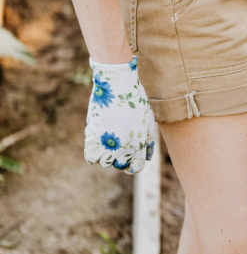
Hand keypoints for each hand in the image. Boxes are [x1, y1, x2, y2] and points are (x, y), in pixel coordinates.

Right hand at [83, 56, 158, 174]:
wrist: (117, 85)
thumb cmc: (135, 100)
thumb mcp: (148, 120)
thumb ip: (148, 140)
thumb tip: (148, 157)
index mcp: (139, 144)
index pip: (136, 168)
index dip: (134, 165)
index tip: (130, 159)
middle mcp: (123, 148)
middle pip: (120, 165)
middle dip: (121, 159)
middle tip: (119, 146)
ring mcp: (107, 144)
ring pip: (104, 163)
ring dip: (106, 156)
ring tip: (109, 142)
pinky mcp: (92, 137)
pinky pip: (90, 157)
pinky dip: (93, 154)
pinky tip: (98, 144)